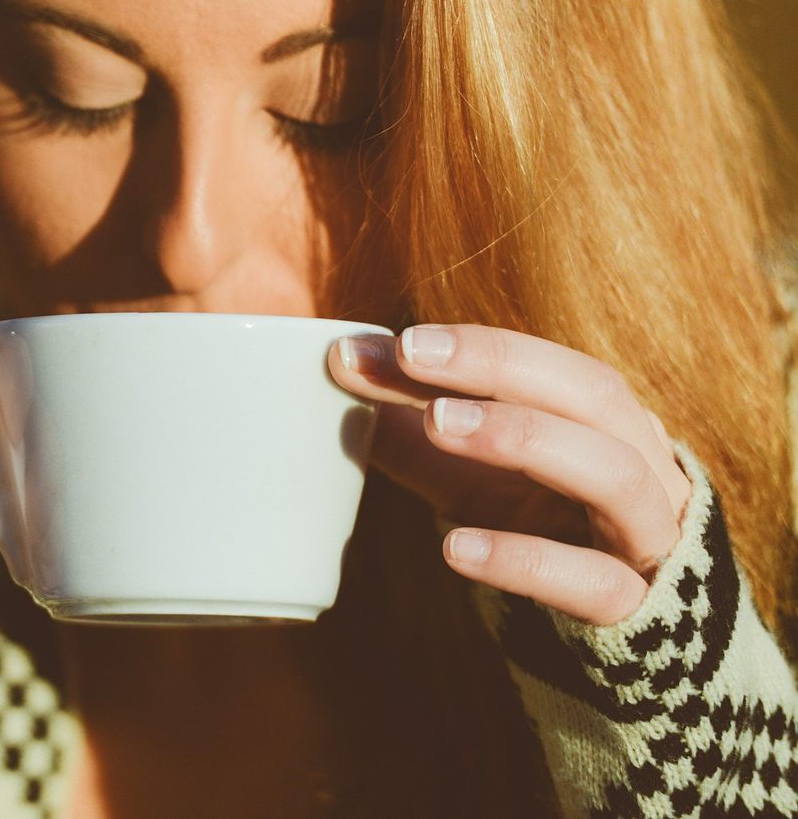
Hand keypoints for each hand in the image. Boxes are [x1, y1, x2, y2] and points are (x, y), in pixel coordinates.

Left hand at [327, 323, 692, 624]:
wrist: (623, 651)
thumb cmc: (537, 532)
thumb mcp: (470, 475)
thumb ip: (411, 424)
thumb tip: (342, 362)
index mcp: (606, 424)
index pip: (547, 365)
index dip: (476, 346)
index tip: (396, 340)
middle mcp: (644, 466)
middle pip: (595, 393)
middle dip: (500, 365)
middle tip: (411, 354)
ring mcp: (649, 539)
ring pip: (614, 473)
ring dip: (524, 437)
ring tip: (436, 423)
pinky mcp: (638, 612)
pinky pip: (594, 581)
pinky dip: (526, 559)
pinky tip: (455, 547)